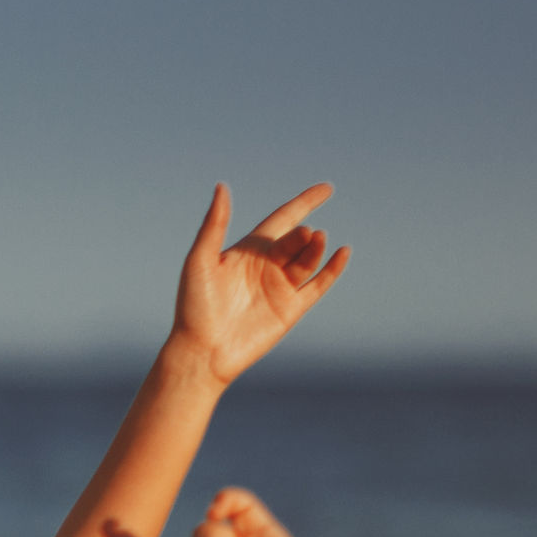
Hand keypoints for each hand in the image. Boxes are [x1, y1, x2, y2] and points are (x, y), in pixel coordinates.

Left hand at [171, 183, 345, 386]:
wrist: (202, 350)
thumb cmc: (194, 305)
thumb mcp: (200, 260)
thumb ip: (215, 224)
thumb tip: (221, 187)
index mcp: (248, 250)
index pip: (283, 219)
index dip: (304, 203)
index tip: (327, 189)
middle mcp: (267, 266)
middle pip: (296, 240)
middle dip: (302, 235)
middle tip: (304, 235)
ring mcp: (281, 287)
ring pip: (307, 260)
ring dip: (315, 248)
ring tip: (315, 238)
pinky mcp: (291, 309)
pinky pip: (318, 285)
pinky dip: (332, 269)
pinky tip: (343, 252)